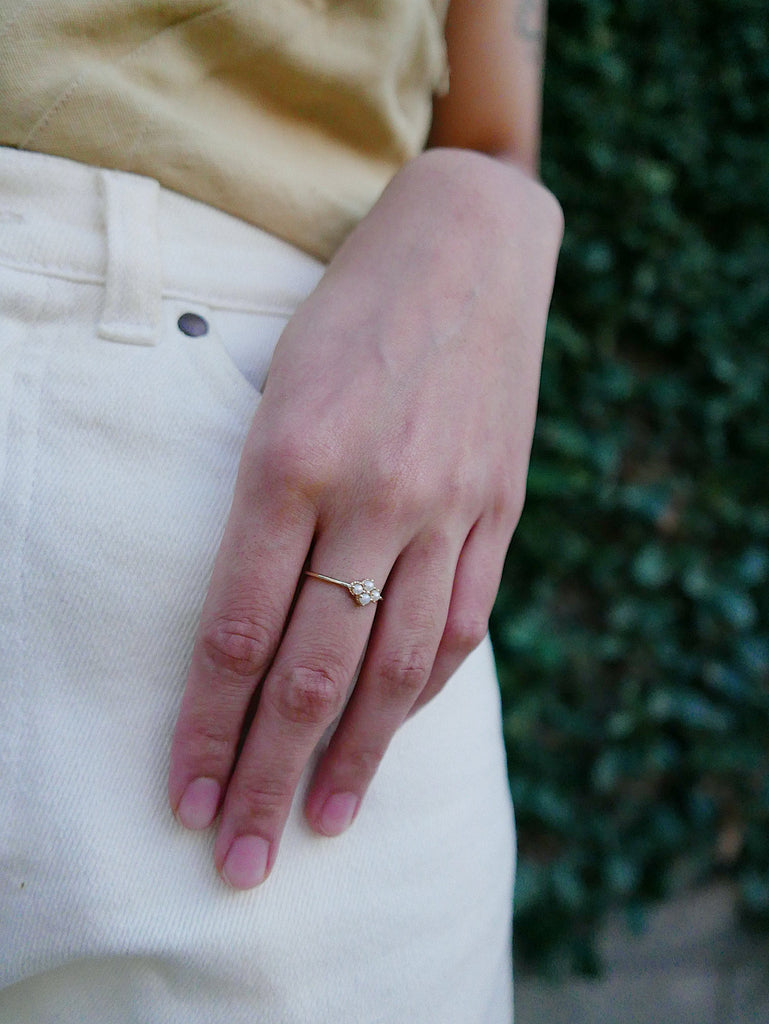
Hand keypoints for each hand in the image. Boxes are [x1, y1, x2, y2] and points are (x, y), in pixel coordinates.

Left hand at [167, 149, 562, 888]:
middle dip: (268, 775)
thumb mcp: (278, 393)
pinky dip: (422, 690)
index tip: (184, 795)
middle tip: (238, 859)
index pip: (237, 630)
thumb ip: (266, 509)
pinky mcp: (500, 510)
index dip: (206, 725)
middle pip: (313, 671)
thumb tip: (250, 628)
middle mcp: (371, 494)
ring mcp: (446, 506)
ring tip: (321, 824)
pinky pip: (460, 623)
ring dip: (354, 758)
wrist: (466, 246)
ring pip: (394, 667)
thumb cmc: (351, 315)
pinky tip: (391, 729)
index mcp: (288, 459)